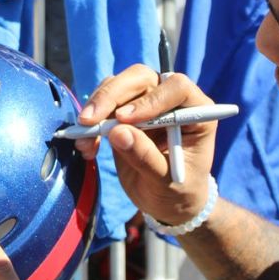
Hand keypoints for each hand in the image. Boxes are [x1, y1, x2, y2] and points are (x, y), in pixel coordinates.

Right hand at [76, 65, 217, 224]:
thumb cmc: (178, 191)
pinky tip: (86, 146)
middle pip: (140, 78)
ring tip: (83, 138)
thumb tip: (118, 133)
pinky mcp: (124, 113)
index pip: (176, 88)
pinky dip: (90, 122)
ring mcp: (146, 103)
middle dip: (111, 96)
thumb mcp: (166, 181)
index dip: (151, 99)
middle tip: (88, 120)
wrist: (167, 201)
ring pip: (117, 86)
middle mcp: (171, 100)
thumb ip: (146, 157)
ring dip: (96, 108)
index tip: (125, 119)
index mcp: (196, 111)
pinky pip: (103, 105)